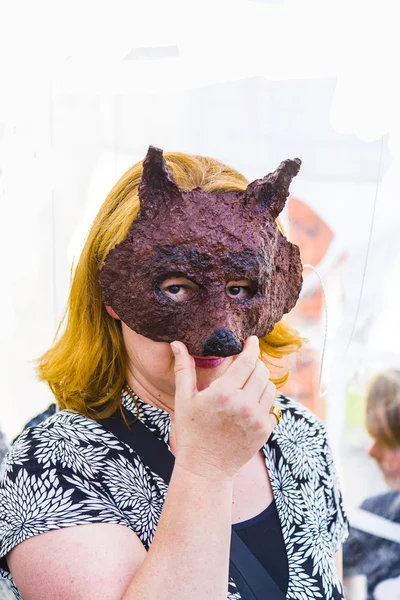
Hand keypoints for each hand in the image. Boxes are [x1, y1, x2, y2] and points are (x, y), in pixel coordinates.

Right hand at [170, 336, 277, 480]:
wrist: (205, 468)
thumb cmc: (191, 432)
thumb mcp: (184, 399)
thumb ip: (184, 369)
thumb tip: (177, 343)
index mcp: (224, 393)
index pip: (247, 361)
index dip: (252, 347)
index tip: (252, 340)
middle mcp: (244, 404)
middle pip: (261, 371)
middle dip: (255, 364)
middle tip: (246, 364)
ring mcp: (257, 418)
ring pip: (270, 387)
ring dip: (260, 382)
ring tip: (247, 385)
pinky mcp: (265, 431)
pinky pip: (272, 407)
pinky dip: (263, 402)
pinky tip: (249, 405)